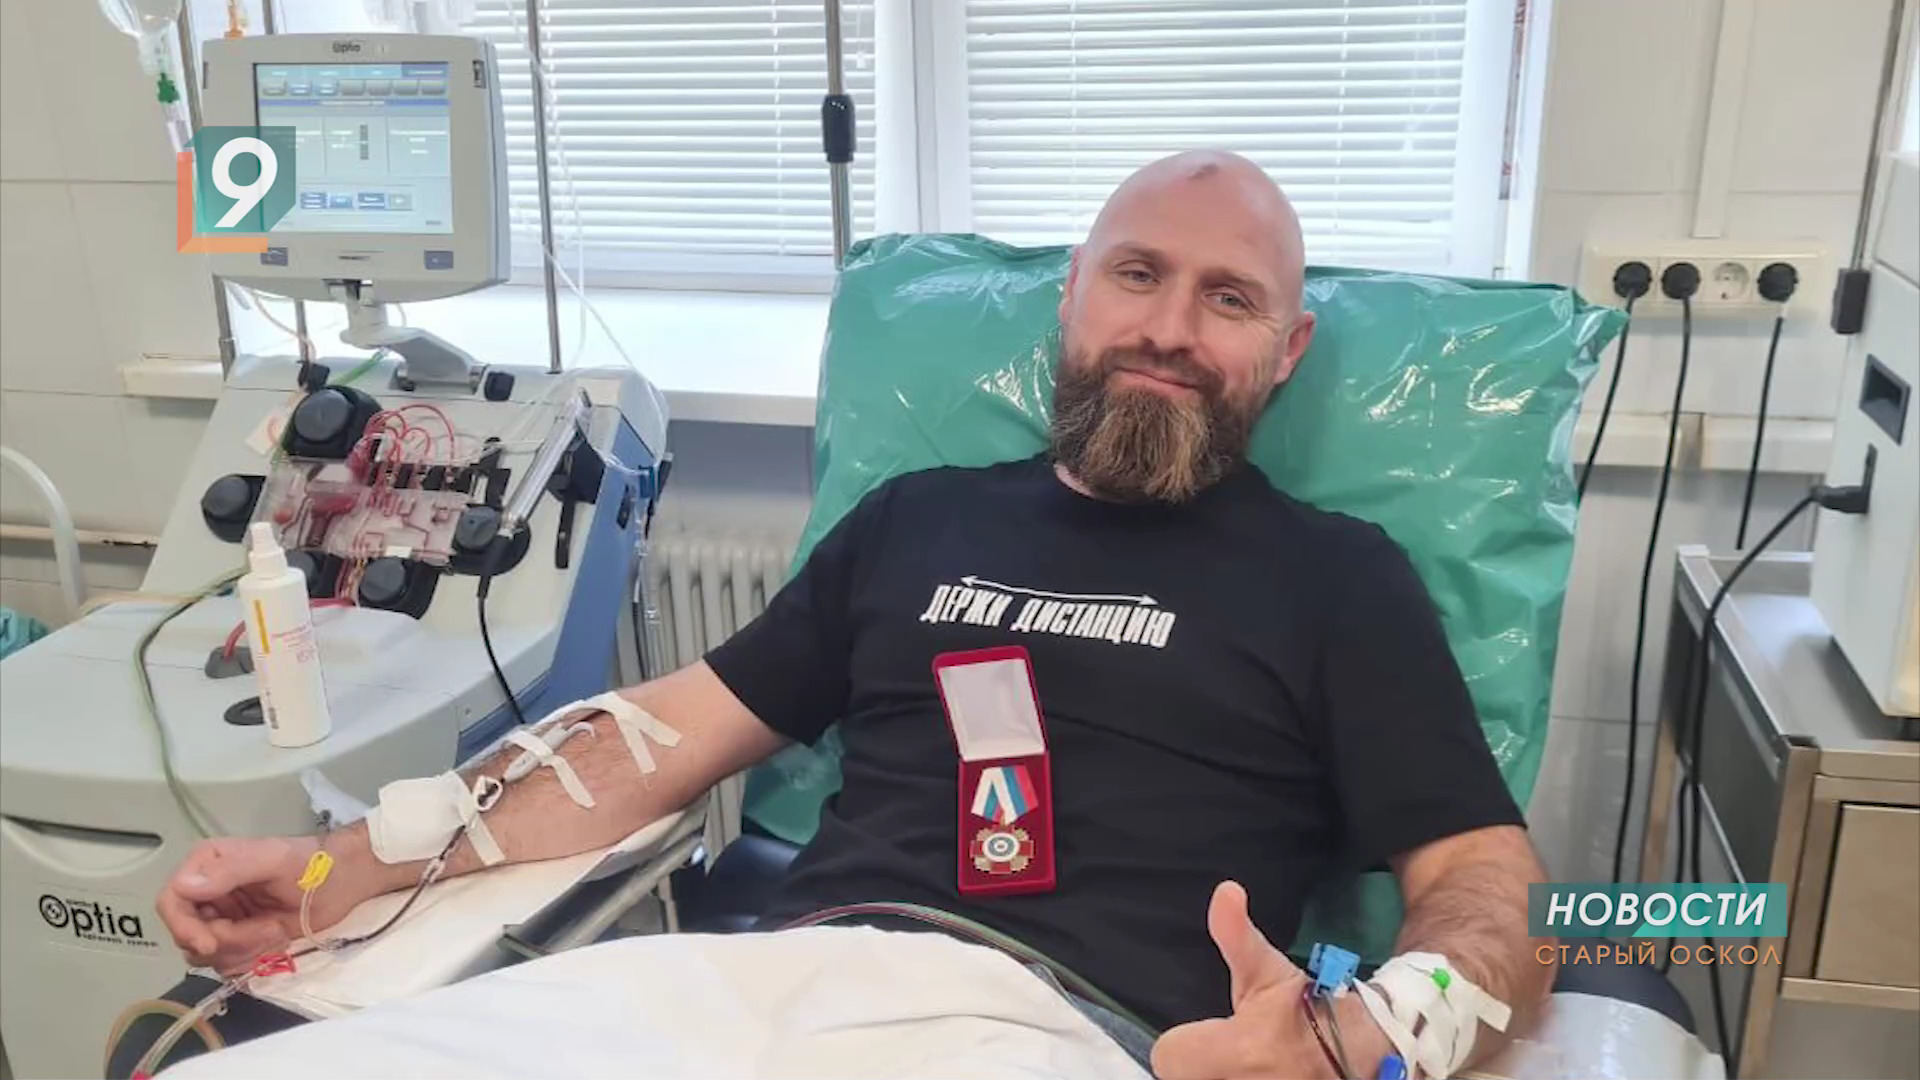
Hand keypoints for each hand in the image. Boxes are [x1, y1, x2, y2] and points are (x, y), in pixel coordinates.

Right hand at [155, 835, 367, 973]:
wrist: (342, 882)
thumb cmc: (310, 864)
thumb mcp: (272, 860)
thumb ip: (230, 870)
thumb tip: (185, 885)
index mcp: (206, 866)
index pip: (171, 902)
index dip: (184, 927)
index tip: (210, 944)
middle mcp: (206, 893)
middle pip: (189, 936)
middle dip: (229, 940)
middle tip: (269, 930)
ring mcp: (221, 919)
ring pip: (208, 955)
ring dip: (246, 949)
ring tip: (277, 930)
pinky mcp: (238, 940)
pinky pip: (228, 963)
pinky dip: (253, 958)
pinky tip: (276, 940)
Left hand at [1151, 881, 1391, 1079]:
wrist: (1360, 1049)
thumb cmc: (1306, 1006)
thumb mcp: (1266, 969)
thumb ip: (1236, 935)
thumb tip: (1226, 891)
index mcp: (1242, 1049)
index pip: (1168, 1055)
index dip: (1181, 1041)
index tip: (1202, 1034)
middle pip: (1183, 1077)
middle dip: (1197, 1064)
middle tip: (1220, 1051)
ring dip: (1213, 1074)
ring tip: (1235, 1061)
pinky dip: (1227, 1079)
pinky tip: (1245, 1071)